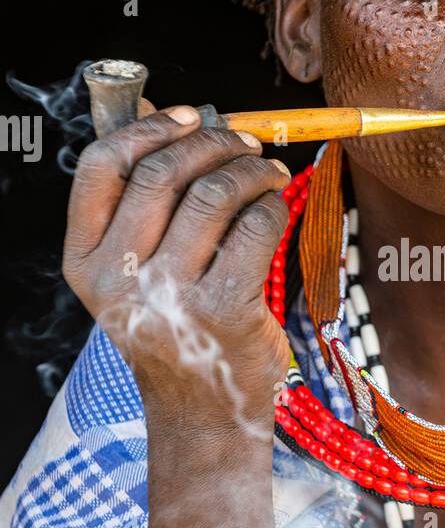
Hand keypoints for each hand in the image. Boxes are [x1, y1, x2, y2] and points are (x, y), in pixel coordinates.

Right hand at [62, 104, 291, 427]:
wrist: (203, 415)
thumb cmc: (176, 331)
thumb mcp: (135, 275)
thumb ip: (140, 205)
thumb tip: (158, 112)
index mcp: (85, 262)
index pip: (100, 167)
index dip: (148, 128)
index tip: (190, 115)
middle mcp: (119, 278)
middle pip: (163, 173)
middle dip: (215, 144)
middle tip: (245, 146)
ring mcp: (169, 296)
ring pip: (213, 194)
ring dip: (250, 171)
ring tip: (267, 174)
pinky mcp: (222, 309)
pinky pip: (255, 227)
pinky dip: (272, 206)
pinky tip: (276, 208)